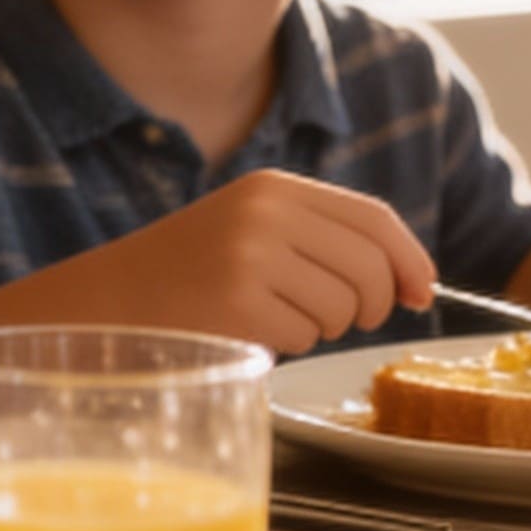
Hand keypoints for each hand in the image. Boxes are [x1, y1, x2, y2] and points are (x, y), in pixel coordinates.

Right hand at [87, 174, 433, 354]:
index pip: (374, 218)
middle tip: (340, 318)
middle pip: (371, 267)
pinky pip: (305, 337)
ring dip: (321, 327)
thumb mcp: (254, 228)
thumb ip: (325, 239)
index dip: (410, 258)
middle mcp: (266, 212)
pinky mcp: (240, 302)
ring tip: (270, 315)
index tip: (419, 291)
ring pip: (343, 308)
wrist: (111, 301)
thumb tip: (413, 284)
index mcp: (273, 186)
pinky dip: (286, 344)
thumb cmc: (191, 274)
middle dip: (370, 305)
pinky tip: (245, 328)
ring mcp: (252, 255)